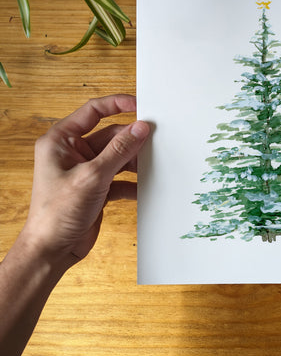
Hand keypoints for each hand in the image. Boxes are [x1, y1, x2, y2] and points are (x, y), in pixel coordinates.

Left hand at [21, 95, 149, 267]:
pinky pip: (120, 177)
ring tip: (152, 164)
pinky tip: (143, 188)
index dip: (117, 104)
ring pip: (118, 157)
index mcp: (61, 141)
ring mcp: (86, 170)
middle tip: (154, 139)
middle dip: (131, 139)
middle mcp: (73, 153)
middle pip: (110, 135)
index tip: (140, 105)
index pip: (93, 112)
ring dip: (134, 161)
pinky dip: (132, 182)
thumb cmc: (56, 213)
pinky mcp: (97, 187)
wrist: (52, 250)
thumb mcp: (92, 176)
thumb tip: (140, 128)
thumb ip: (119, 150)